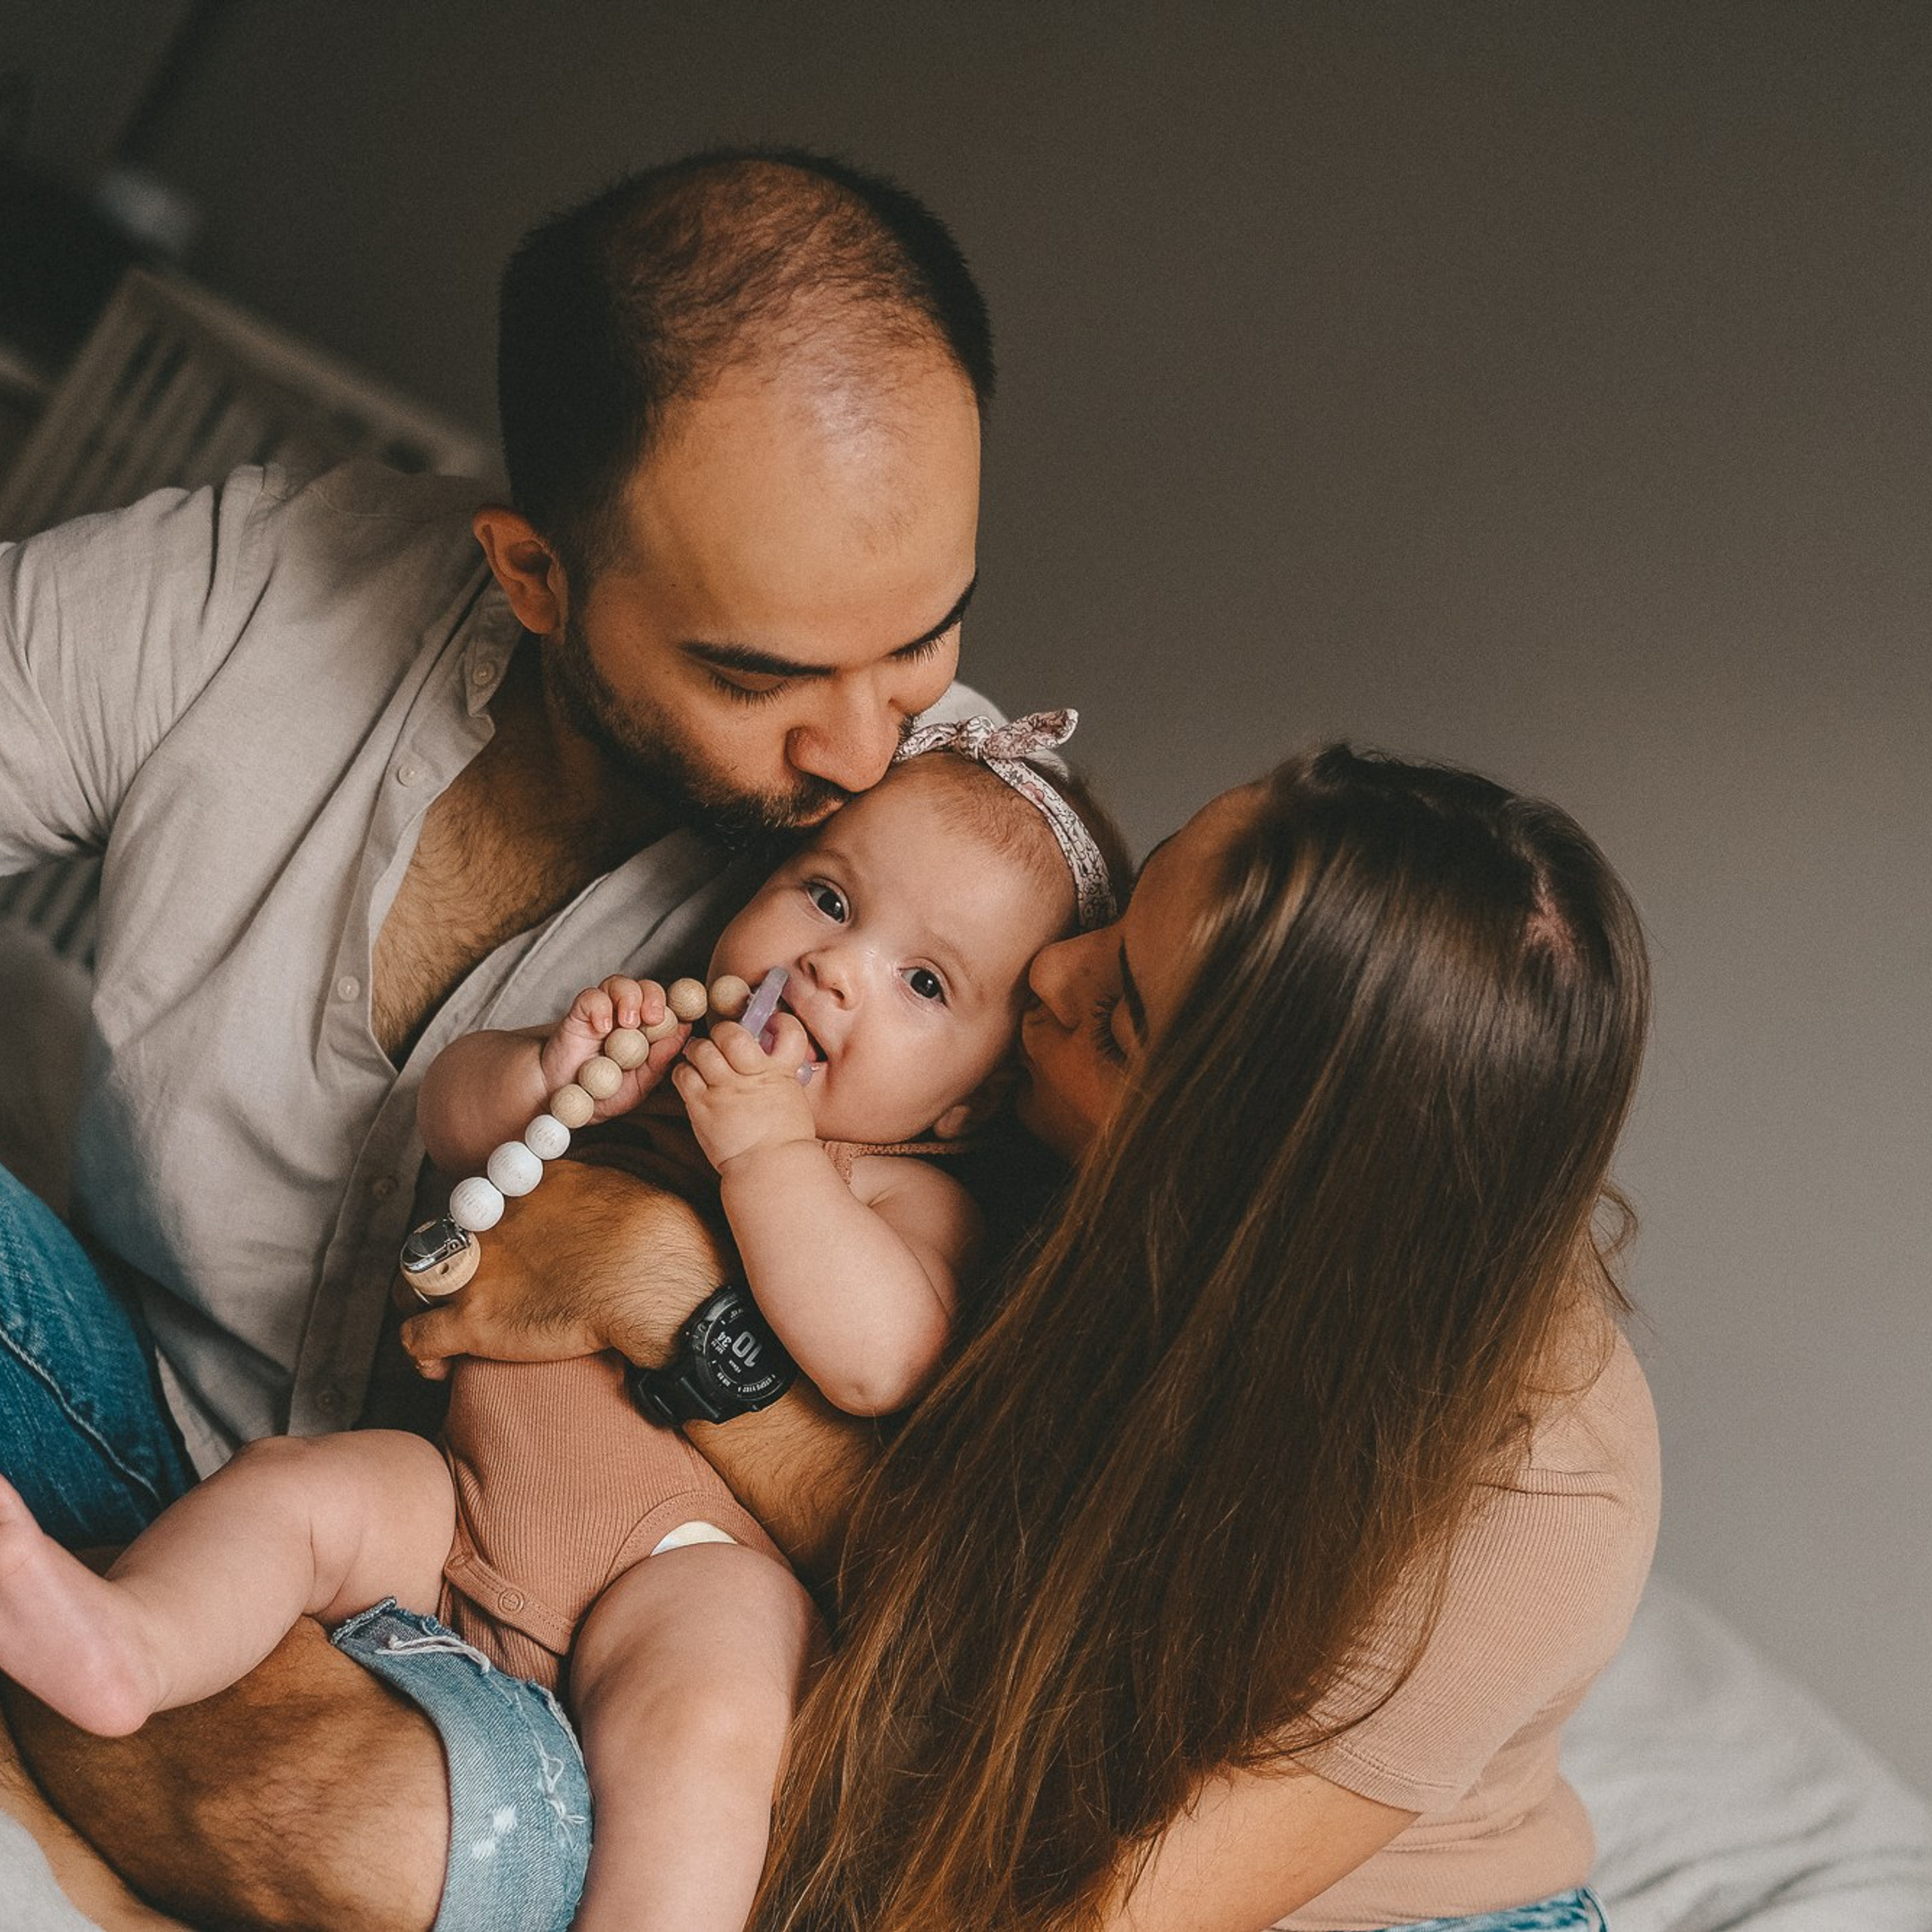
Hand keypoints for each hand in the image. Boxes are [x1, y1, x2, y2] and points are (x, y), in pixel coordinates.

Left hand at [399, 1159, 728, 1378]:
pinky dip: (420, 1354)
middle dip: (447, 1261)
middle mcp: (490, 1219)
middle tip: (469, 1288)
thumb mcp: (623, 1180)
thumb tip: (589, 1180)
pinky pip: (415, 1338)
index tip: (504, 1252)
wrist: (653, 1277)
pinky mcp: (473, 1320)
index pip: (482, 1201)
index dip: (486, 1230)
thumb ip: (591, 1178)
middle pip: (440, 1234)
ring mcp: (476, 1269)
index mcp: (526, 1186)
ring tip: (440, 1324)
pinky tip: (438, 1366)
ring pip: (413, 1280)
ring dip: (421, 1302)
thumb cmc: (657, 1233)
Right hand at [538, 976, 687, 1122]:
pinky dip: (600, 1007)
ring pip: (621, 984)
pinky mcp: (580, 1014)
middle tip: (653, 1018)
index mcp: (649, 1033)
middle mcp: (628, 1017)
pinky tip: (601, 1028)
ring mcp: (604, 1013)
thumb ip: (659, 1062)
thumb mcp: (639, 1086)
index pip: (669, 1007)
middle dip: (655, 997)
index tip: (687, 1014)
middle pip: (647, 988)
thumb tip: (683, 1035)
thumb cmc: (604, 1095)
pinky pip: (592, 996)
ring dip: (629, 998)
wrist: (565, 1103)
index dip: (680, 1004)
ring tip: (627, 1023)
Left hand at [671, 1015, 816, 1171]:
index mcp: (780, 1071)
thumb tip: (770, 1058)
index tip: (771, 1024)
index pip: (787, 1030)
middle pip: (730, 1034)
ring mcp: (725, 1089)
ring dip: (699, 1051)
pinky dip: (683, 1072)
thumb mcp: (791, 1098)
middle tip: (721, 1042)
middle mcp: (752, 1075)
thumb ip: (779, 1074)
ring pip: (701, 1050)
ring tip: (701, 1058)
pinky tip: (691, 1078)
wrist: (771, 1169)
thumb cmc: (785, 1139)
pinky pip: (682, 1075)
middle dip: (723, 1033)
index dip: (779, 1022)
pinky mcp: (701, 1106)